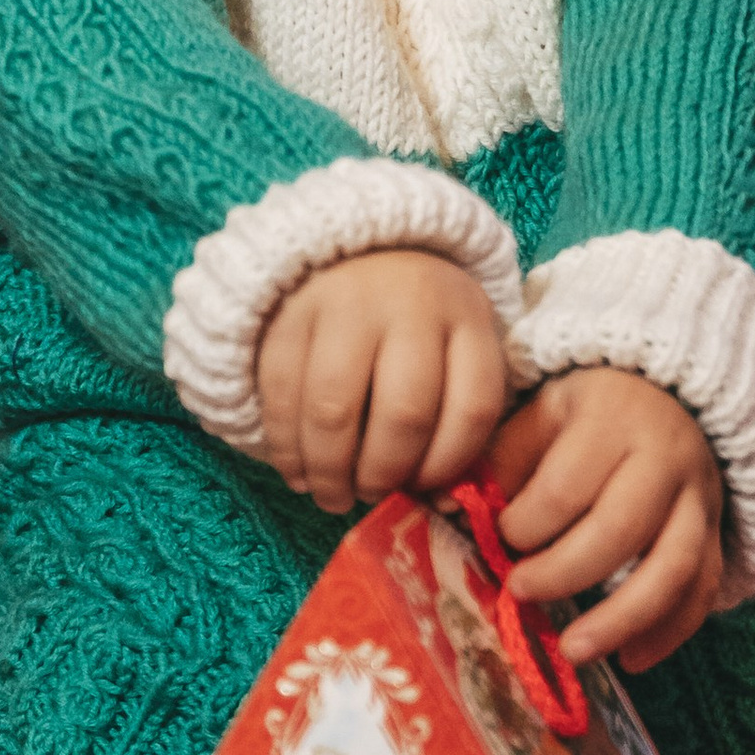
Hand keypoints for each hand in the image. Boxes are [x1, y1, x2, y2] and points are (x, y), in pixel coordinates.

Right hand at [255, 248, 511, 514]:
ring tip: (332, 496)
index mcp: (466, 316)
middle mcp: (410, 304)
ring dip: (330, 471)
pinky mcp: (289, 315)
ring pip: (335, 411)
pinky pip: (282, 395)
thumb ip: (456, 417)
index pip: (472, 407)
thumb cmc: (417, 323)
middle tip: (371, 496)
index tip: (424, 488)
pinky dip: (286, 448)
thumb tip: (441, 506)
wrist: (357, 248)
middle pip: (404, 415)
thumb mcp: (456, 348)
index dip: (448, 466)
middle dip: (384, 474)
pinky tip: (297, 473)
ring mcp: (344, 305)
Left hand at [480, 366, 723, 671]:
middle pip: (619, 530)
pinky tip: (631, 659)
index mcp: (611, 419)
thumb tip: (443, 506)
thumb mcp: (540, 417)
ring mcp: (698, 498)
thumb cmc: (586, 417)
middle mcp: (663, 457)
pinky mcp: (714, 533)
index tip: (498, 538)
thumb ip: (496, 461)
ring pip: (673, 567)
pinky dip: (669, 632)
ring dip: (620, 619)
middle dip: (562, 573)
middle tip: (520, 592)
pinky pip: (702, 589)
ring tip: (573, 651)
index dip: (524, 525)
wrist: (667, 398)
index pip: (565, 487)